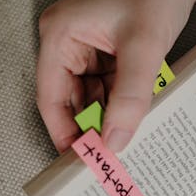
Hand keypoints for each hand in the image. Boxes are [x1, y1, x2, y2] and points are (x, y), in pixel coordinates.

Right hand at [37, 0, 195, 152]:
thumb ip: (130, 95)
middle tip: (106, 154)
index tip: (79, 158)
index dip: (63, 131)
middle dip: (90, 126)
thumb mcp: (144, 45)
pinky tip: (131, 118)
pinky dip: (120, 104)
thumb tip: (115, 139)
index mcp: (61, 36)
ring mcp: (89, 48)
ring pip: (92, 96)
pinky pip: (109, 86)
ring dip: (107, 117)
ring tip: (122, 139)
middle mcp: (69, 43)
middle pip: (71, 99)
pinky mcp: (109, 51)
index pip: (51, 96)